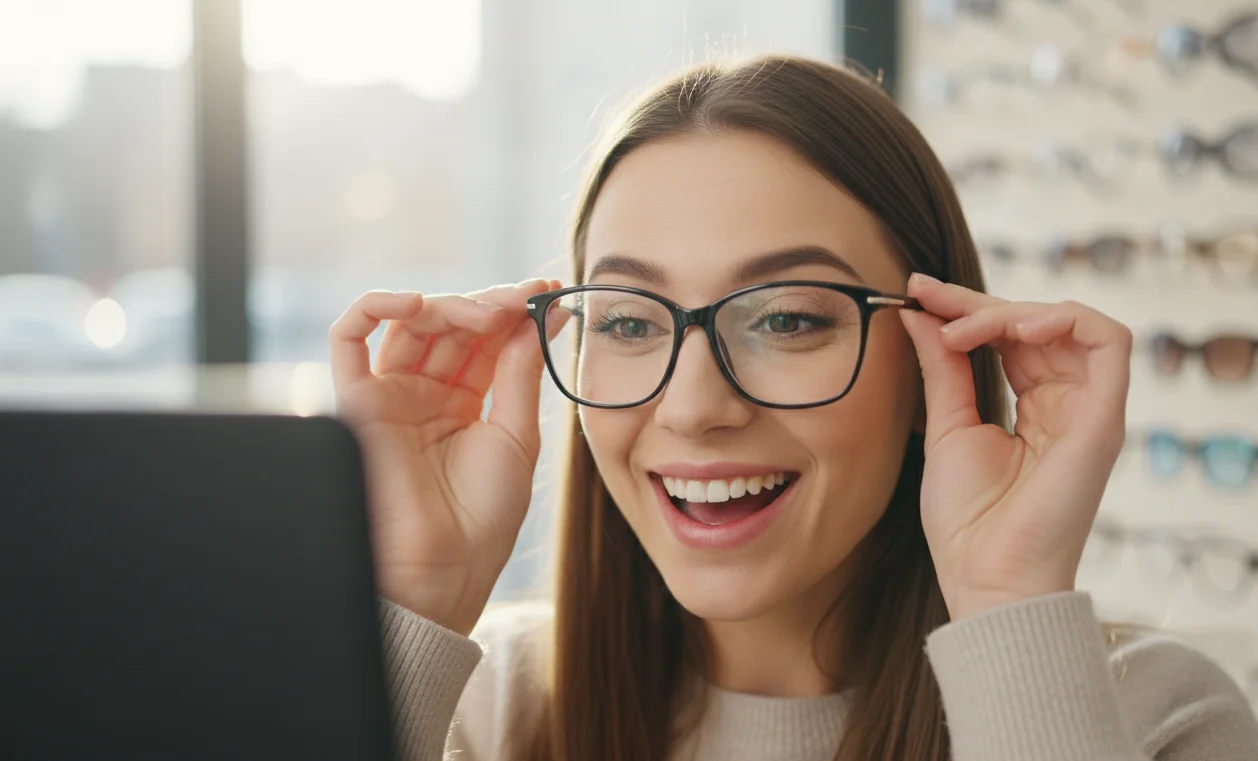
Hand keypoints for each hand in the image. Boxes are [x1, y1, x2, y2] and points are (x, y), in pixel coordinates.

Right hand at [330, 279, 562, 634]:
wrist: (443, 570)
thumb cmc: (483, 518)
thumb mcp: (516, 437)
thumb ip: (519, 373)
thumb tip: (535, 317)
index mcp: (464, 405)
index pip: (485, 341)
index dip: (513, 312)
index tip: (547, 291)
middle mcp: (425, 396)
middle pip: (451, 326)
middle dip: (488, 305)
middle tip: (521, 298)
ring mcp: (390, 397)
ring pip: (410, 324)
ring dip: (450, 305)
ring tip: (489, 311)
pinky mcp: (356, 403)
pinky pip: (348, 340)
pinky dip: (374, 308)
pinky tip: (416, 303)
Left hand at [899, 273, 1131, 620]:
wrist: (987, 576)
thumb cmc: (968, 520)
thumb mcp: (947, 425)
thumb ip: (942, 367)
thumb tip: (919, 315)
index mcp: (1034, 407)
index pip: (1009, 337)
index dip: (966, 308)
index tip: (917, 292)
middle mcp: (1067, 403)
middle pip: (1036, 324)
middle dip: (979, 302)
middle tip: (928, 297)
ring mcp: (1089, 408)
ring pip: (1069, 323)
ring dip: (1012, 311)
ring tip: (962, 326)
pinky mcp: (1105, 418)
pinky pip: (1110, 342)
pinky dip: (1066, 319)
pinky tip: (1016, 327)